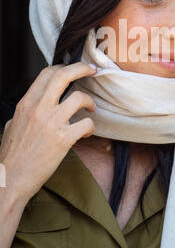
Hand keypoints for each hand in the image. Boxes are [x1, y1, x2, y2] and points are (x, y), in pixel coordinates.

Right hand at [0, 63, 96, 202]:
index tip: (73, 69)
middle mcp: (39, 109)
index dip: (64, 67)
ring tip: (90, 108)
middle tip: (92, 70)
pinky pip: (86, 124)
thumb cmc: (11, 156)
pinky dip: (91, 126)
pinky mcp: (63, 139)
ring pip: (79, 98)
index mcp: (26, 104)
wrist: (10, 180)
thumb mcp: (13, 124)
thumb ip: (26, 111)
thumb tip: (36, 105)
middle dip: (82, 68)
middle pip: (63, 76)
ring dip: (89, 101)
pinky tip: (86, 132)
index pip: (47, 73)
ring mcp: (52, 123)